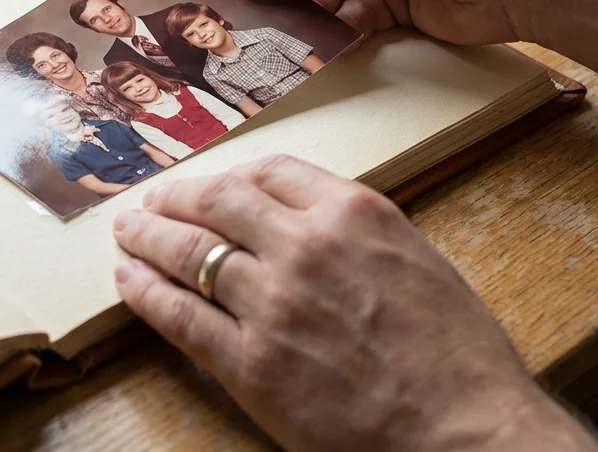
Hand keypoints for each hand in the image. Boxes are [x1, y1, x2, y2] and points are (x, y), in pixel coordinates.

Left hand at [112, 154, 597, 451]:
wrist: (468, 431)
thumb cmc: (455, 356)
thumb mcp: (416, 261)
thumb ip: (355, 233)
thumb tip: (304, 220)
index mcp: (354, 213)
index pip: (270, 171)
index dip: (230, 174)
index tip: (212, 183)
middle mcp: (306, 246)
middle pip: (218, 201)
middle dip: (176, 197)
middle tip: (153, 200)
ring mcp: (273, 303)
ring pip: (188, 252)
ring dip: (148, 237)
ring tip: (128, 232)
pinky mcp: (250, 362)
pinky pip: (179, 316)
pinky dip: (146, 293)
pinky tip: (130, 281)